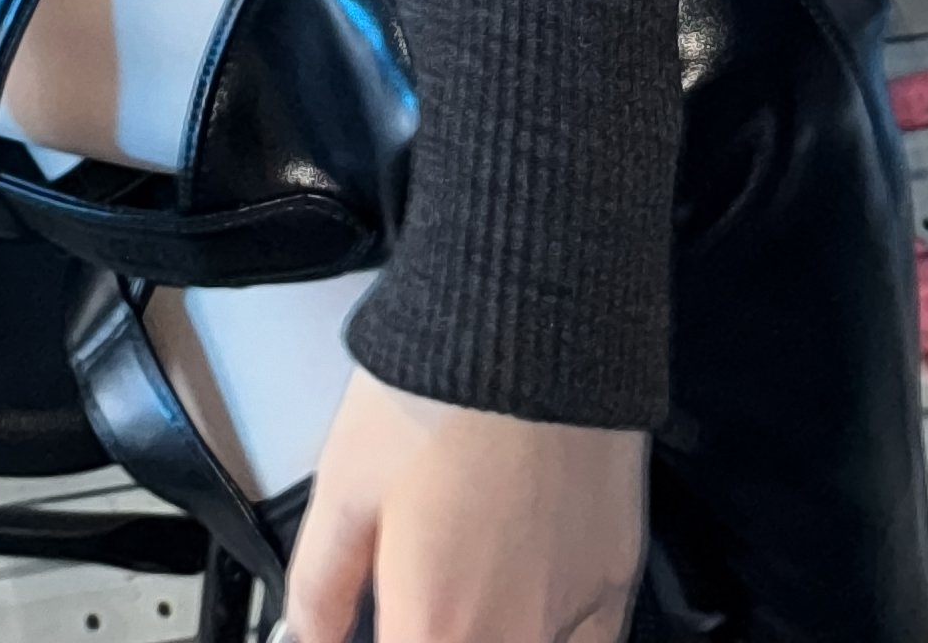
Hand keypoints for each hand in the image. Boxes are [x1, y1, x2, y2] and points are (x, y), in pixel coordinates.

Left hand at [283, 366, 646, 642]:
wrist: (532, 316)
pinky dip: (550, 631)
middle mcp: (512, 635)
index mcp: (435, 626)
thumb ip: (320, 585)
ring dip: (483, 626)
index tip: (366, 618)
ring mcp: (571, 613)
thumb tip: (310, 632)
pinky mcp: (617, 577)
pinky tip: (523, 597)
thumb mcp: (342, 481)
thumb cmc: (442, 388)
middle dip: (429, 624)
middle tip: (409, 587)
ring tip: (462, 577)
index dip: (375, 634)